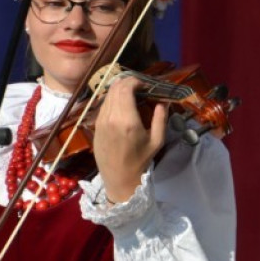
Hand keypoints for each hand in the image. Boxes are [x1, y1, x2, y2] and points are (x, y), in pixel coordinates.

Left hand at [92, 75, 166, 204]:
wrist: (119, 179)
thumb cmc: (140, 161)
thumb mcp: (156, 141)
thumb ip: (161, 118)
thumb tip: (163, 101)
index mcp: (127, 120)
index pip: (126, 88)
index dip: (135, 81)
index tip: (144, 84)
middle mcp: (111, 118)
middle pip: (115, 88)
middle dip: (127, 82)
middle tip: (139, 86)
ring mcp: (100, 122)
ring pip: (107, 95)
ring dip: (118, 90)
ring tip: (130, 94)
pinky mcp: (95, 127)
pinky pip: (103, 106)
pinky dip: (112, 100)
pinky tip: (121, 105)